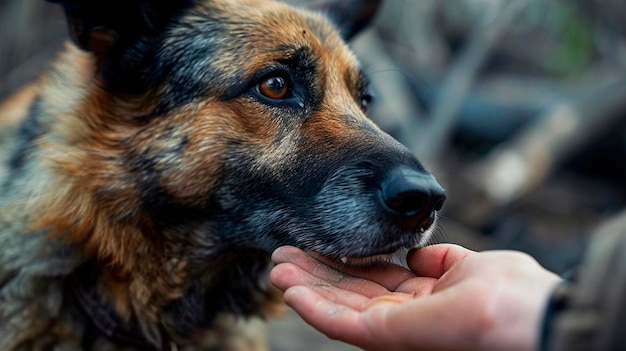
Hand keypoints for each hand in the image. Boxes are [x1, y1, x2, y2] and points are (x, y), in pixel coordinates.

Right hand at [270, 244, 561, 350]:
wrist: (535, 318)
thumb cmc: (515, 295)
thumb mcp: (472, 267)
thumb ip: (439, 261)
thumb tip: (414, 254)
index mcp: (423, 303)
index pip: (371, 283)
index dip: (342, 265)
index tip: (315, 246)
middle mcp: (404, 318)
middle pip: (348, 294)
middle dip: (314, 274)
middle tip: (281, 255)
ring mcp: (394, 330)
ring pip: (338, 308)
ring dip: (305, 287)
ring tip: (276, 267)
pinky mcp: (389, 337)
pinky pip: (342, 325)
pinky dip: (314, 307)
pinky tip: (291, 289)